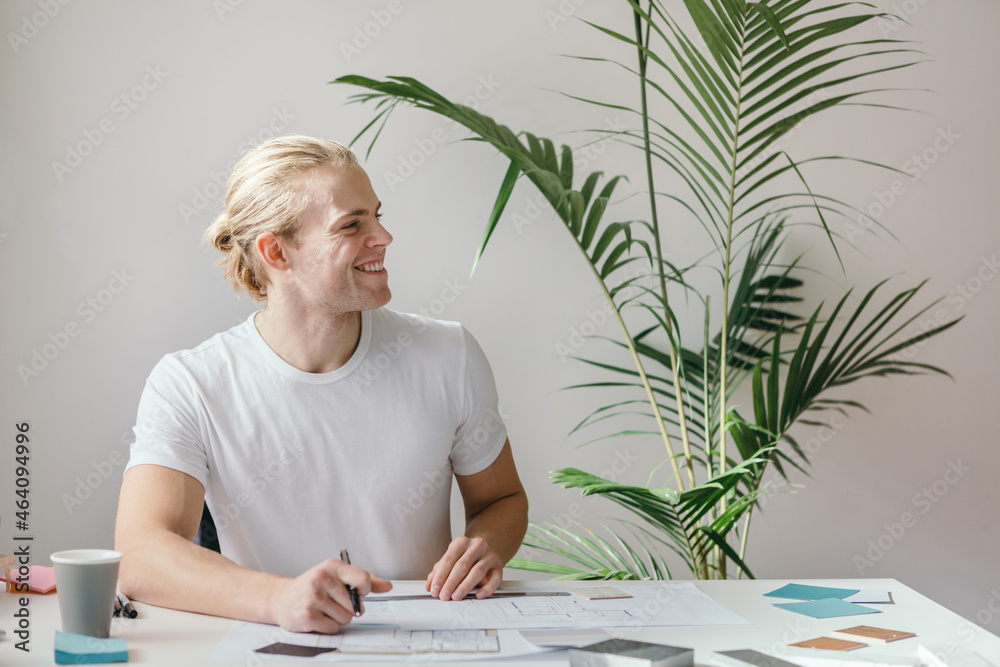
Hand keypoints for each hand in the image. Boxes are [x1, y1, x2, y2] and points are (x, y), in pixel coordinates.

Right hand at [270, 558, 391, 631]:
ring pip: (346, 618)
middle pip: (355, 604)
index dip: (365, 590)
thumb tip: (387, 586)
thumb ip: (364, 579)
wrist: (282, 598)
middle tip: (333, 601)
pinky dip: (328, 626)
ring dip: (338, 618)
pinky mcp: (307, 616)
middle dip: (348, 607)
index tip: (358, 592)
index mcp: (332, 566)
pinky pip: (333, 628)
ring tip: (325, 609)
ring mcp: (313, 597)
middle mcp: (321, 579)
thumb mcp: (337, 576)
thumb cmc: (313, 586)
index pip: (363, 579)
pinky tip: (318, 617)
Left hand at [425, 536, 502, 600]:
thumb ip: (438, 571)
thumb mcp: (451, 559)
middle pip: (462, 565)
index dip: (440, 576)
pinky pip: (495, 579)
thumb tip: (429, 586)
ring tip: (456, 597)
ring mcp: (489, 556)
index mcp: (462, 542)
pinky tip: (479, 595)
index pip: (448, 559)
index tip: (434, 590)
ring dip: (465, 586)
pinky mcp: (499, 567)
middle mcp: (476, 546)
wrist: (486, 552)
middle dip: (451, 582)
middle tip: (444, 596)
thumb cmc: (465, 558)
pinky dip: (487, 588)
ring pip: (477, 571)